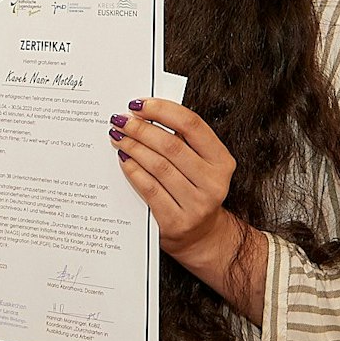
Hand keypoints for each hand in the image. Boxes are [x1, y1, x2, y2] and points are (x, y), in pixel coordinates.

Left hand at [110, 98, 241, 264]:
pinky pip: (149, 189)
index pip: (192, 125)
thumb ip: (182, 141)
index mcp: (221, 161)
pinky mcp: (176, 222)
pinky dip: (133, 170)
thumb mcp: (199, 164)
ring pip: (158, 166)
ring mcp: (196, 205)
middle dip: (141, 129)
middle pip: (171, 145)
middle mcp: (213, 183)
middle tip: (121, 120)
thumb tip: (143, 113)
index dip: (163, 110)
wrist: (200, 236)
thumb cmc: (194, 191)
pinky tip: (123, 159)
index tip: (139, 104)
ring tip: (117, 136)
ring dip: (133, 147)